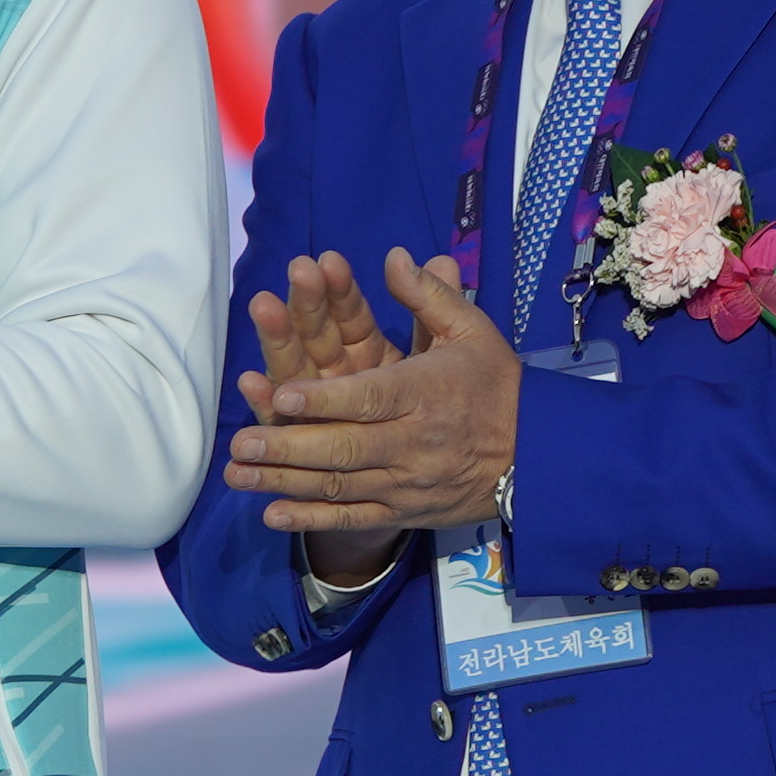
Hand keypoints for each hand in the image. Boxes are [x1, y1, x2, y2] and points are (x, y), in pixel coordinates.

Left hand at [223, 248, 518, 533]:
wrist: (538, 455)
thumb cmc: (495, 384)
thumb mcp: (471, 331)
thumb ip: (429, 295)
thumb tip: (393, 256)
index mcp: (425, 393)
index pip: (369, 397)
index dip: (323, 400)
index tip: (281, 396)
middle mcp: (412, 441)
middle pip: (344, 447)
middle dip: (288, 447)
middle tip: (241, 444)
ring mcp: (405, 482)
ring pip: (339, 485)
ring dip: (284, 483)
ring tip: (237, 475)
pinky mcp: (403, 510)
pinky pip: (354, 518)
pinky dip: (311, 520)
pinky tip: (271, 515)